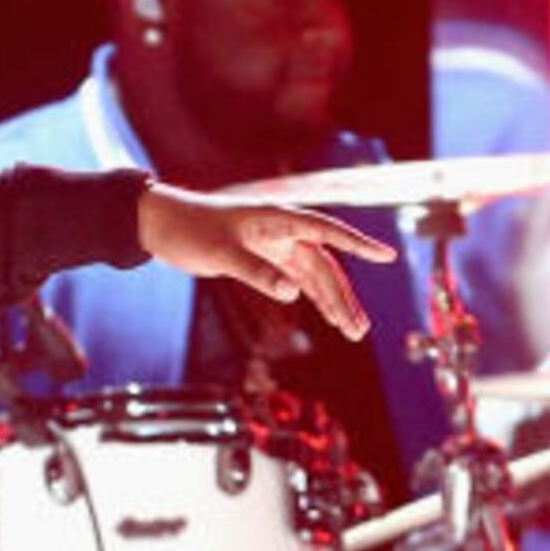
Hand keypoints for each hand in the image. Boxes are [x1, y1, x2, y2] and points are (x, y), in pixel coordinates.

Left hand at [134, 186, 392, 344]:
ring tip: (354, 331)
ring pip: (315, 276)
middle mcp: (284, 230)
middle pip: (325, 265)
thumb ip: (257, 272)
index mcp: (278, 218)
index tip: (387, 256)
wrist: (162, 225)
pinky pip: (298, 279)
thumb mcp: (222, 253)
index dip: (358, 243)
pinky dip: (313, 298)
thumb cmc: (190, 231)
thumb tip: (294, 294)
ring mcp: (276, 245)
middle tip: (360, 330)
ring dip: (333, 302)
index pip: (327, 231)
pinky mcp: (265, 258)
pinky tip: (329, 317)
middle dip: (344, 297)